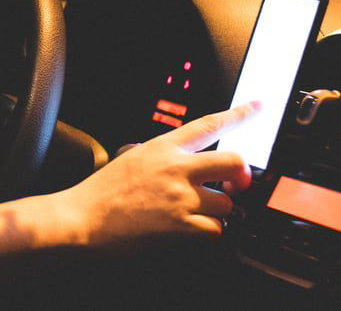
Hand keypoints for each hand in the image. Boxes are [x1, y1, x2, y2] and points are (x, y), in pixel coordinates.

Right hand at [58, 102, 257, 245]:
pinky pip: (216, 229)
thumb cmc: (101, 193)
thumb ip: (163, 158)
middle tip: (233, 185)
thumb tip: (191, 167)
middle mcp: (176, 168)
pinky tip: (186, 231)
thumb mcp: (131, 159)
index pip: (208, 125)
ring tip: (190, 215)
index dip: (238, 115)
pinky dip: (207, 233)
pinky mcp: (183, 225)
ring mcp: (181, 196)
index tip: (258, 107)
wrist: (82, 219)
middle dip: (240, 176)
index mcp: (162, 147)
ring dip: (215, 211)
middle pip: (234, 163)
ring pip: (226, 202)